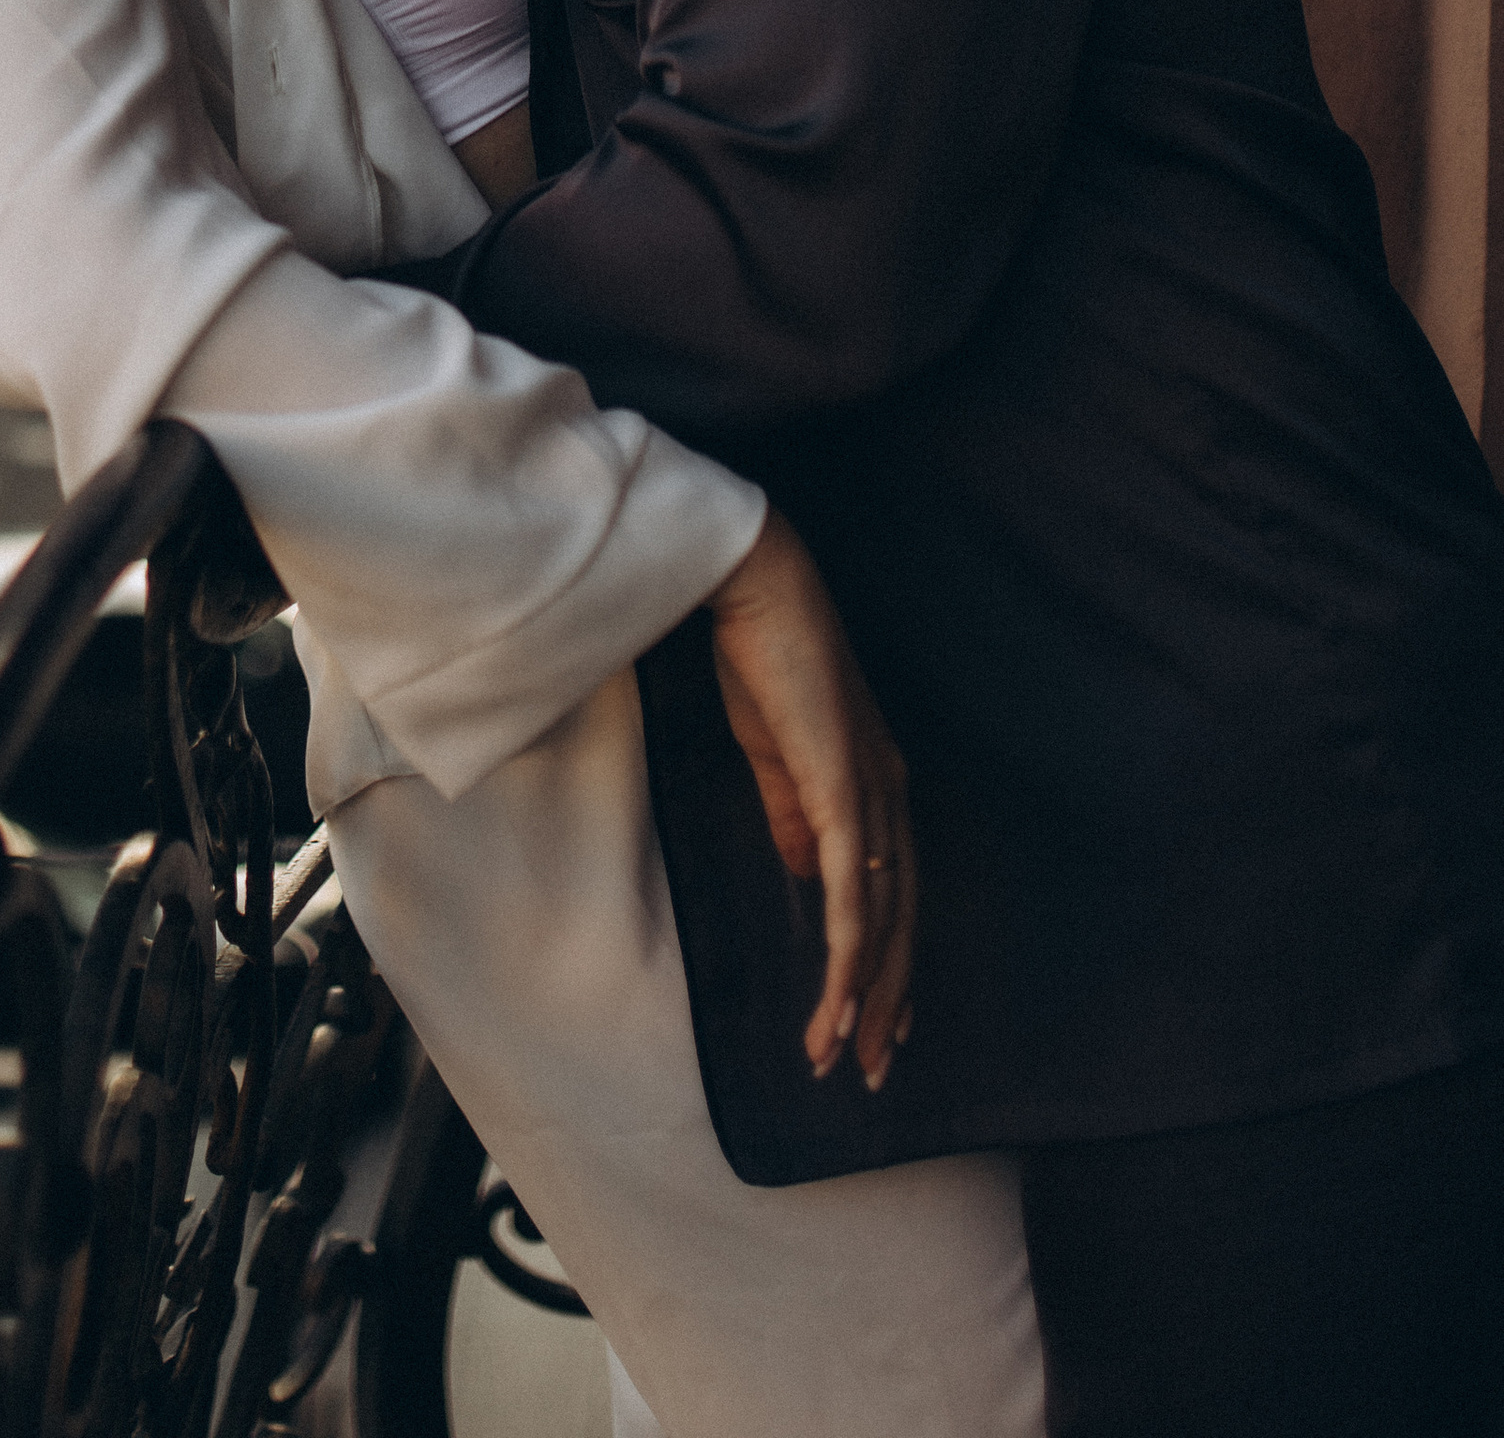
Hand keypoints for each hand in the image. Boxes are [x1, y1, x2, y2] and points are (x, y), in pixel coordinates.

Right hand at [703, 510, 914, 1090]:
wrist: (757, 589)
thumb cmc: (763, 662)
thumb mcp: (777, 755)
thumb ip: (795, 817)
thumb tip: (808, 882)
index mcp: (877, 787)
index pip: (896, 896)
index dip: (890, 964)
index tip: (878, 1025)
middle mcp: (890, 797)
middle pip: (902, 922)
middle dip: (889, 1003)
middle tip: (874, 1070)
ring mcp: (872, 794)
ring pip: (883, 920)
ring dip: (867, 996)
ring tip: (846, 1056)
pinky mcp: (844, 789)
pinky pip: (853, 891)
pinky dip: (850, 953)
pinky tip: (838, 1001)